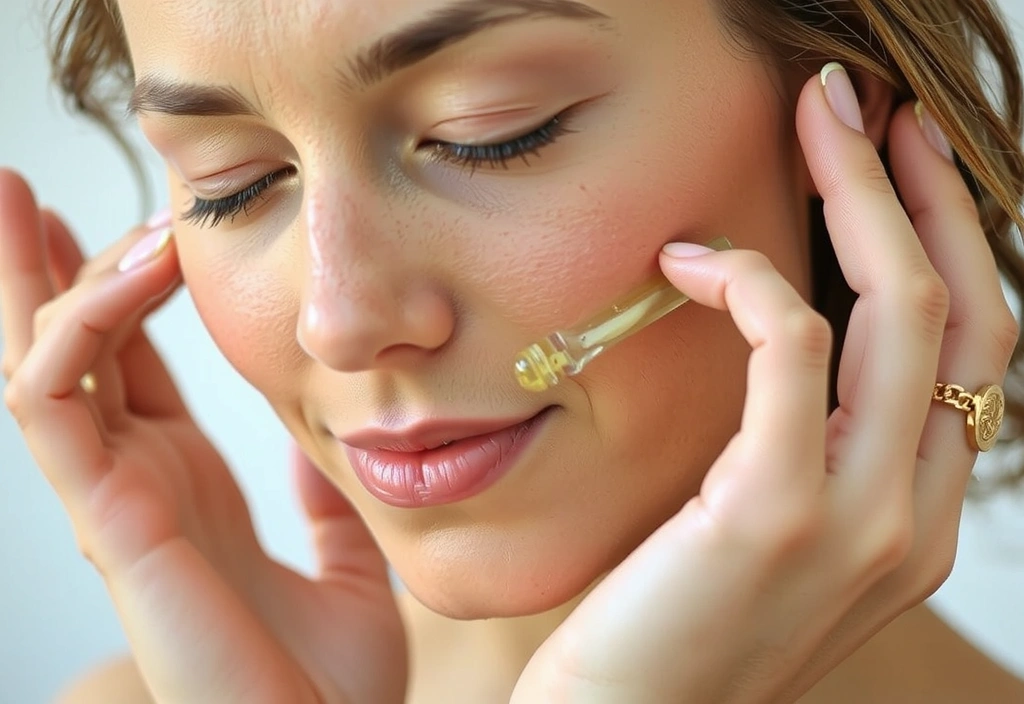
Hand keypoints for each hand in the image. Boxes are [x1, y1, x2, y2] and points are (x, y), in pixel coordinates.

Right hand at [0, 172, 406, 703]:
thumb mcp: (345, 562)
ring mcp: (114, 499)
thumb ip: (324, 501)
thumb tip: (327, 441)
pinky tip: (121, 268)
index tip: (118, 229)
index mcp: (183, 483)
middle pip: (67, 354)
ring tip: (28, 195)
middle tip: (19, 189)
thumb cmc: (331, 678)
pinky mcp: (110, 519)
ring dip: (35, 277)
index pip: (126, 368)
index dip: (111, 296)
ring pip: (41, 364)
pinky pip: (56, 403)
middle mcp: (137, 482)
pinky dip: (77, 326)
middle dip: (38, 270)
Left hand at [511, 65, 1017, 702]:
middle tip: (865, 108)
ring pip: (904, 311)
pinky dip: (755, 277)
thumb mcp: (756, 537)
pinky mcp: (776, 513)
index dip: (944, 241)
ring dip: (862, 195)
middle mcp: (915, 520)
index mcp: (914, 521)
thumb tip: (782, 342)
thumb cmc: (667, 628)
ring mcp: (861, 521)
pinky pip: (795, 348)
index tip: (896, 165)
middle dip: (921, 190)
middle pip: (963, 313)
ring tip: (816, 120)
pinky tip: (693, 256)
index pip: (969, 353)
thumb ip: (797, 454)